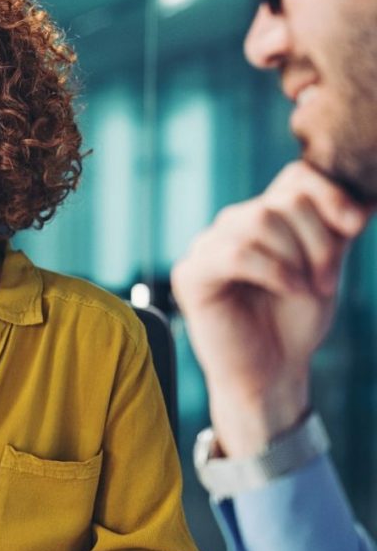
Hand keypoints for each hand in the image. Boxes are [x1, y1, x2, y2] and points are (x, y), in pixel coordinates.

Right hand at [171, 162, 372, 453]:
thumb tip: (366, 199)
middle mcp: (231, 225)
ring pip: (260, 221)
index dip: (330, 195)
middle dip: (317, 241)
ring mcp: (206, 246)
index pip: (295, 177)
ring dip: (296, 258)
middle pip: (282, 201)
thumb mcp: (325, 266)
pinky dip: (273, 270)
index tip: (355, 227)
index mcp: (262, 217)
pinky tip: (288, 290)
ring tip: (306, 290)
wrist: (271, 373)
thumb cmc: (295, 323)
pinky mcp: (190, 274)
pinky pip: (236, 253)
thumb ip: (337, 229)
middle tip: (326, 281)